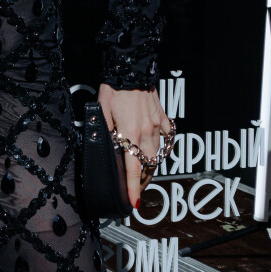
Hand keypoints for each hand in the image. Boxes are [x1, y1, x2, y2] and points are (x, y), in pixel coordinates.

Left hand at [97, 84, 168, 210]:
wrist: (131, 68)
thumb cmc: (114, 89)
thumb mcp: (102, 112)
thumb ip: (106, 133)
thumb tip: (109, 149)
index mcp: (130, 134)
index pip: (132, 169)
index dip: (133, 188)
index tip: (134, 203)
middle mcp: (146, 132)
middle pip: (148, 166)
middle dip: (142, 181)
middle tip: (135, 189)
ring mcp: (157, 125)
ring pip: (158, 154)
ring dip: (151, 167)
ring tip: (143, 174)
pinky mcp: (163, 116)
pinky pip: (168, 137)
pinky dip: (163, 147)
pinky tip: (158, 150)